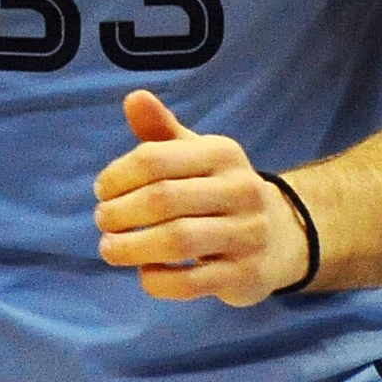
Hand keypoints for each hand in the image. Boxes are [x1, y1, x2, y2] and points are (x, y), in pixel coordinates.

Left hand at [93, 91, 307, 305]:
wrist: (280, 237)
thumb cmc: (220, 191)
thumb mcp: (197, 156)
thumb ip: (162, 131)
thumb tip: (134, 98)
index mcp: (223, 153)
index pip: (156, 158)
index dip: (117, 175)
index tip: (102, 190)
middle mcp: (241, 190)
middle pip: (164, 199)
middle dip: (120, 212)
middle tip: (102, 220)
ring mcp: (247, 234)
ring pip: (178, 241)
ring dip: (132, 247)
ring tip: (109, 248)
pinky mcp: (244, 275)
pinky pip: (191, 283)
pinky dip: (158, 280)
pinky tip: (145, 271)